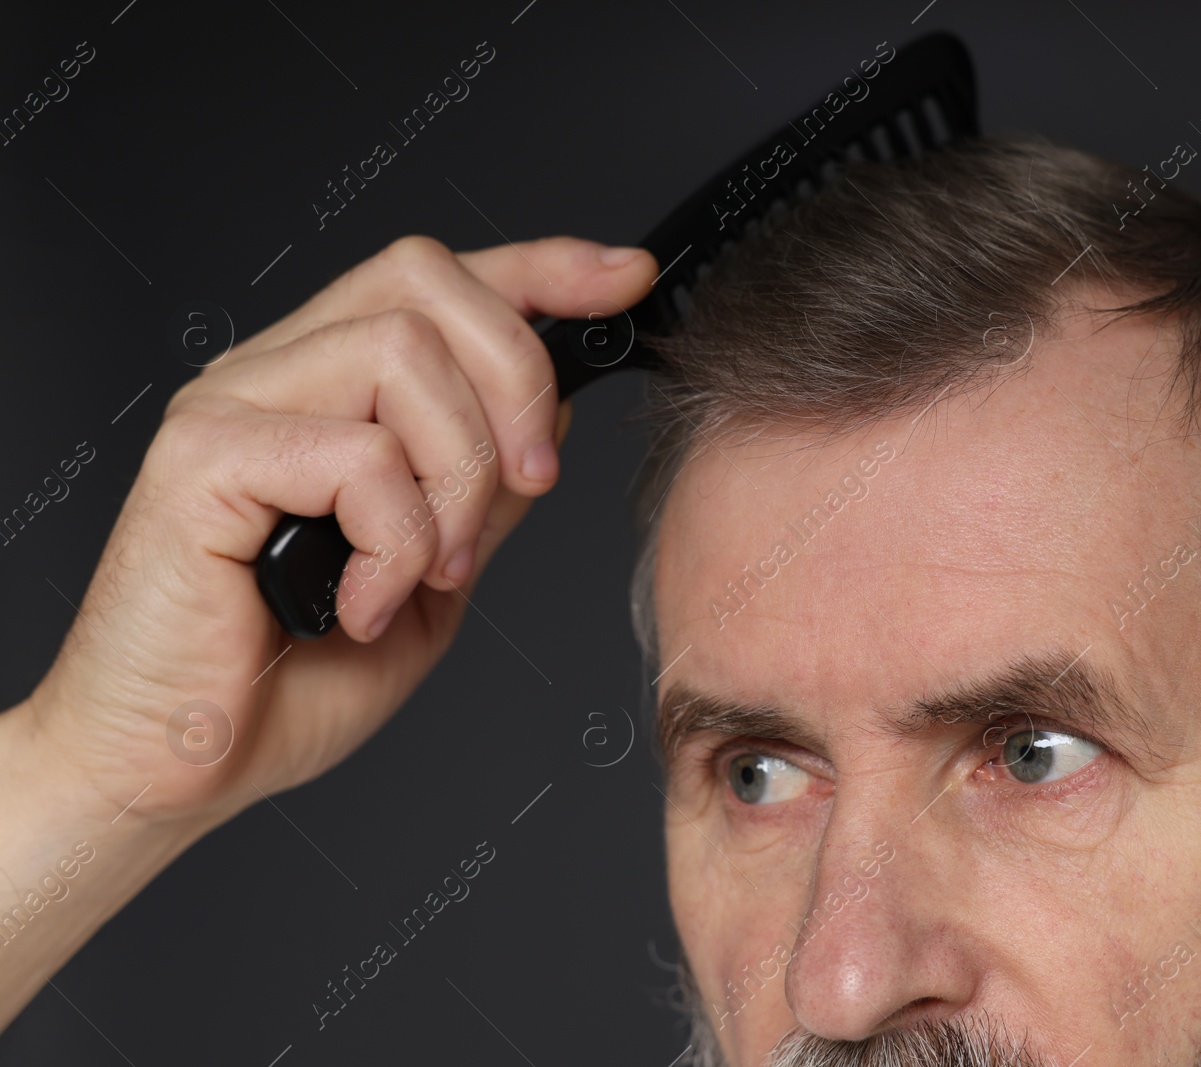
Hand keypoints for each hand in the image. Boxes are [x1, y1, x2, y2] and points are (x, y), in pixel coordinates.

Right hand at [18, 234, 656, 831]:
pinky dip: (395, 539)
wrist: (173, 768)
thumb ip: (481, 491)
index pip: (440, 281)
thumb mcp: (432, 574)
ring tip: (430, 570)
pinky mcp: (202, 458)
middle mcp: (275, 374)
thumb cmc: (286, 681)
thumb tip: (550, 417)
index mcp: (326, 389)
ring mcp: (231, 405)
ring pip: (402, 355)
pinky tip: (360, 603)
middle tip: (530, 485)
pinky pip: (359, 454)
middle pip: (426, 283)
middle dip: (517, 380)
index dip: (542, 269)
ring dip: (457, 476)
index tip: (624, 281)